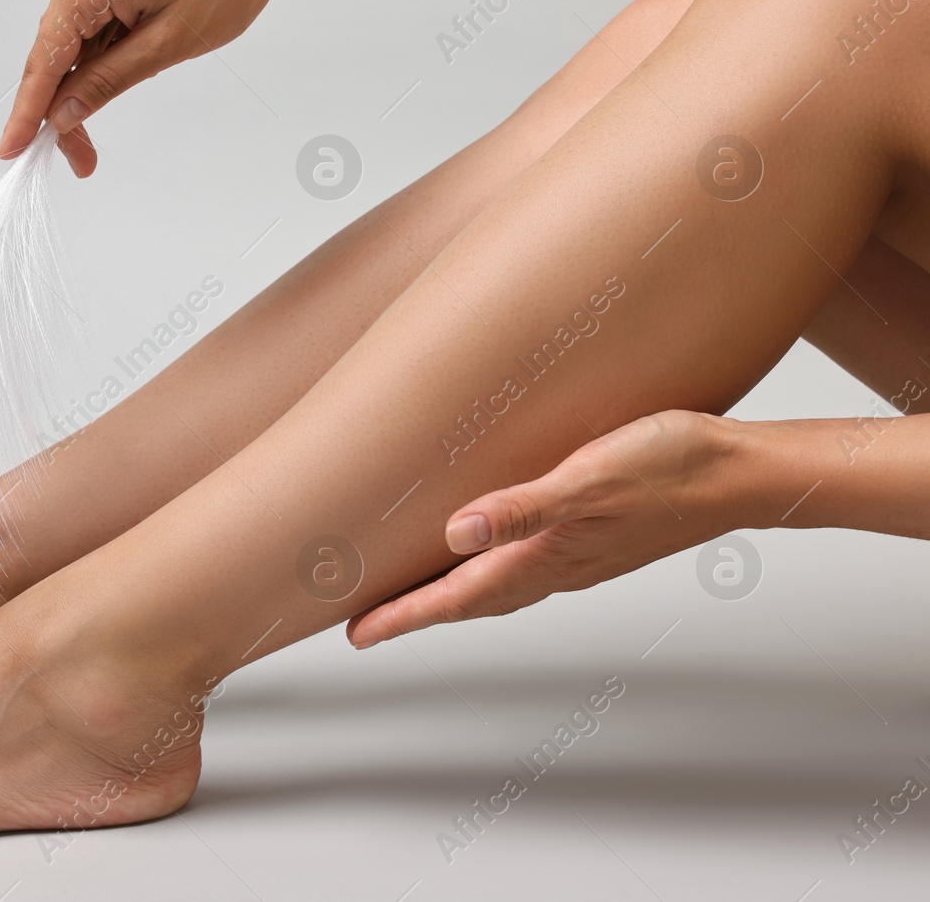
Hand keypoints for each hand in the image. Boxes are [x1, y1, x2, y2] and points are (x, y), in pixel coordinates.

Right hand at [0, 0, 309, 176]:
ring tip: (103, 132)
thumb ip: (108, 81)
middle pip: (53, 55)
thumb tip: (64, 113)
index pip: (44, 61)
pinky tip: (121, 75)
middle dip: (63, 110)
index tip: (10, 149)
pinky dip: (98, 56)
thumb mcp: (169, 44)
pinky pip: (88, 21)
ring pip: (71, 42)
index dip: (26, 113)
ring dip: (83, 86)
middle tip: (83, 160)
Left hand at [348, 410, 745, 647]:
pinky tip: (486, 547)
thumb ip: (524, 507)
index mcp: (548, 555)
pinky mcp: (596, 537)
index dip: (403, 616)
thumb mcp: (591, 477)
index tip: (357, 634)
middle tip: (368, 622)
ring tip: (412, 592)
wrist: (744, 472)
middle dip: (416, 611)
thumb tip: (456, 534)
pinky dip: (490, 568)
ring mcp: (579, 555)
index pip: (457, 596)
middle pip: (470, 600)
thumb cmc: (671, 468)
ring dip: (452, 594)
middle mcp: (558, 565)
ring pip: (498, 586)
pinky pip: (526, 565)